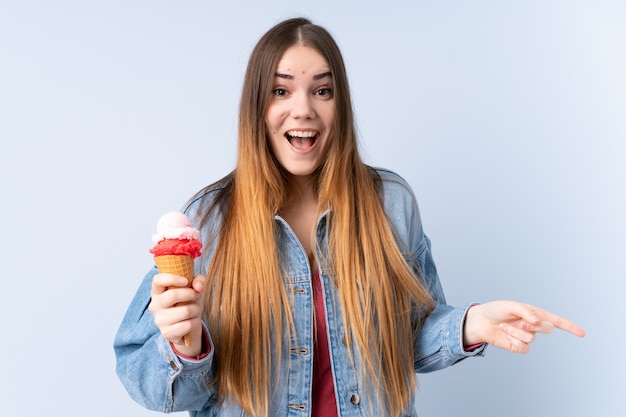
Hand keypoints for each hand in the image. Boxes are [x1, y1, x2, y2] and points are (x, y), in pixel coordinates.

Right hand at [148, 273, 205, 356]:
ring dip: (196, 309)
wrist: (187, 326)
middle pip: (173, 295)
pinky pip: (188, 325)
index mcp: (157, 291)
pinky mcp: (166, 333)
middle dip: (191, 294)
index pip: (158, 280)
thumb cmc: (188, 302)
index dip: (172, 278)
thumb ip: (198, 281)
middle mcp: (154, 305)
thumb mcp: (194, 288)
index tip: (186, 281)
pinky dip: (195, 322)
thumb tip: (199, 287)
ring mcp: (159, 320)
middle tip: (197, 295)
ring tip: (195, 309)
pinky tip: (192, 321)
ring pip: (185, 311)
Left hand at [463, 301, 585, 353]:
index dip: (570, 327)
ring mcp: (526, 336)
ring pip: (531, 338)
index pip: (556, 321)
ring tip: (504, 326)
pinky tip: (505, 336)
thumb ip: (525, 311)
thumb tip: (538, 321)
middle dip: (532, 324)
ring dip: (516, 332)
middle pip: (546, 328)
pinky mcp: (518, 346)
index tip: (582, 333)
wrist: (480, 321)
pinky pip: (523, 348)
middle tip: (517, 321)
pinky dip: (513, 341)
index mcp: (534, 314)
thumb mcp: (510, 305)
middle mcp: (532, 326)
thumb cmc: (496, 310)